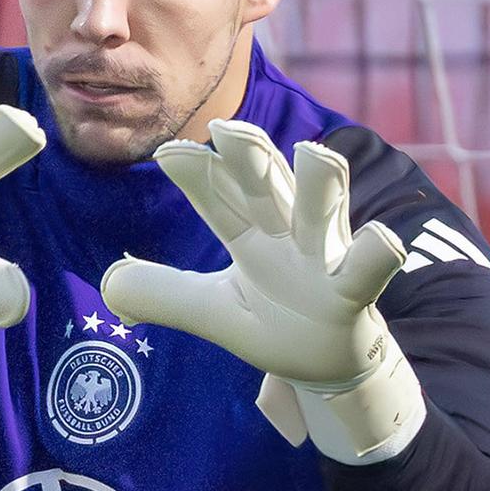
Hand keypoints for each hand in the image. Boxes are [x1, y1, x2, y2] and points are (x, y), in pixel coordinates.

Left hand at [101, 120, 426, 463]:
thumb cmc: (274, 323)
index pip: (217, 196)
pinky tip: (380, 239)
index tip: (166, 153)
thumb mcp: (211, 311)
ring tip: (313, 153)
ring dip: (318, 183)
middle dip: (250, 155)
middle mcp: (287, 233)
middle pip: (267, 187)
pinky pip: (365, 269)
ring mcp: (323, 257)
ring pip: (320, 212)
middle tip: (228, 127)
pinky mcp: (353, 290)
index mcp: (250, 233)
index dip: (195, 173)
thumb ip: (164, 294)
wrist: (329, 363)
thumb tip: (109, 284)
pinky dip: (374, 253)